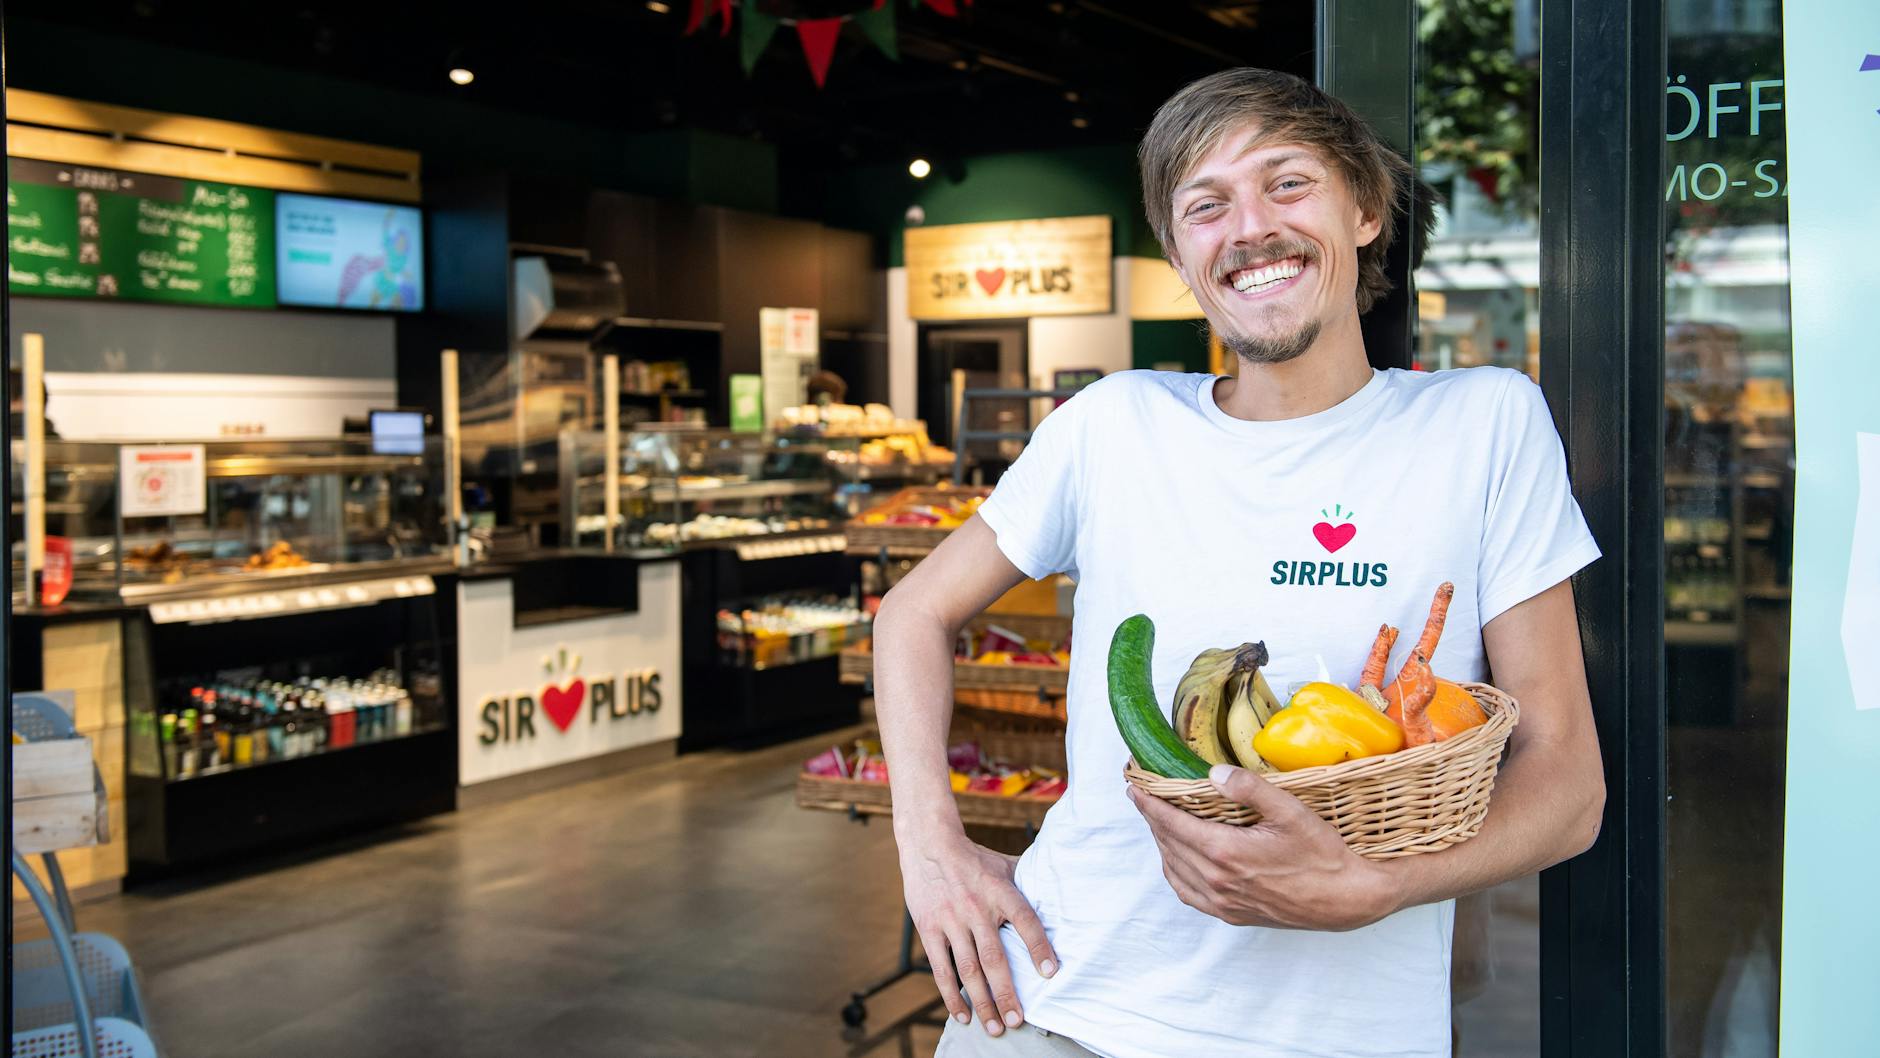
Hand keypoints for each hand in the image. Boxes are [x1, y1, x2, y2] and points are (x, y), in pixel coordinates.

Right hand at [900, 835, 1057, 1036]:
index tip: (1050, 972)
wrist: (928, 845)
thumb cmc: (973, 859)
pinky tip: (963, 1015)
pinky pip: (941, 968)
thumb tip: (1063, 889)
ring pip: (968, 969)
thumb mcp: (1004, 865)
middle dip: (1007, 993)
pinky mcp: (929, 929)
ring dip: (982, 1002)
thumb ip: (1029, 881)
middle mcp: (976, 908)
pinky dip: (951, 995)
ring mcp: (951, 920)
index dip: (1038, 946)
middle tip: (1018, 1021)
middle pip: (994, 957)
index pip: (1025, 920)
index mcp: (1000, 891)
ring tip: (994, 1028)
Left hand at [1128, 764, 1395, 930]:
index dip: (1148, 803)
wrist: (1347, 899)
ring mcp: (1222, 901)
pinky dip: (1176, 872)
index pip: (1170, 823)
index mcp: (1224, 852)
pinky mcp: (1232, 914)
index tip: (1133, 786)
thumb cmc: (1323, 853)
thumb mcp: (1291, 811)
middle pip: (1168, 844)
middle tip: (1145, 797)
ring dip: (1163, 844)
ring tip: (1161, 821)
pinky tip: (1180, 859)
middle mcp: (1216, 880)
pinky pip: (1188, 893)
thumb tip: (1214, 773)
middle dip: (1153, 818)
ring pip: (1174, 869)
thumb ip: (1251, 789)